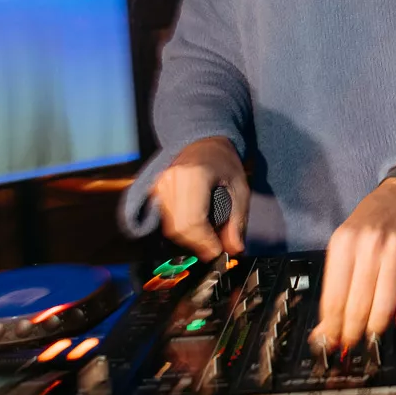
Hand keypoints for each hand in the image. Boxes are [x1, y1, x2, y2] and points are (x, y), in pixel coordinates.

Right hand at [150, 137, 248, 261]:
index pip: (193, 221)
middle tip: (217, 247)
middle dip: (199, 244)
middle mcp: (171, 180)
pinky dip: (182, 231)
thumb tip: (235, 249)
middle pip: (179, 228)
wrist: (203, 142)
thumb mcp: (240, 188)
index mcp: (194, 175)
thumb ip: (238, 220)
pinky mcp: (155, 191)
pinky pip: (166, 221)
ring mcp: (159, 185)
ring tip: (210, 235)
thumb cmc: (224, 162)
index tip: (220, 252)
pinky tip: (197, 227)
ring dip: (191, 240)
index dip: (206, 242)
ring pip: (171, 228)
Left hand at [313, 179, 395, 349]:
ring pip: (384, 304)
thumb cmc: (370, 224)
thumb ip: (335, 284)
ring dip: (377, 328)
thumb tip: (323, 329)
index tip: (332, 343)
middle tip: (351, 345)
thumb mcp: (345, 244)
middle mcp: (369, 246)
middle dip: (353, 332)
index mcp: (344, 243)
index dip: (332, 326)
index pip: (334, 296)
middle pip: (358, 304)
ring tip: (372, 336)